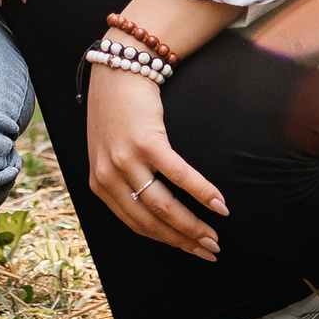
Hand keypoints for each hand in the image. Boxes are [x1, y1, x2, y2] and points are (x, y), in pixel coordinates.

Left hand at [87, 67, 226, 261]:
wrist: (118, 67)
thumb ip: (124, 180)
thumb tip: (157, 211)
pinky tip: (219, 204)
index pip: (137, 225)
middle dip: (184, 241)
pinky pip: (178, 175)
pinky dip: (200, 192)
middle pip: (151, 221)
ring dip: (193, 226)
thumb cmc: (119, 110)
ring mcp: (126, 160)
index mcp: (100, 184)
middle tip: (210, 250)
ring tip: (215, 236)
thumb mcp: (110, 151)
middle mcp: (108, 176)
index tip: (192, 250)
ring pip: (163, 205)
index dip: (167, 241)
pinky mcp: (145, 142)